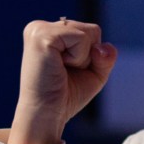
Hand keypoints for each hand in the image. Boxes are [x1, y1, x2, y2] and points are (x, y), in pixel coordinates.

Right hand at [9, 18, 117, 143]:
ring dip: (83, 58)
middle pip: (92, 30)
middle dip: (89, 57)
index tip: (68, 72)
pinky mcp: (41, 36)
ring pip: (88, 33)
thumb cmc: (66, 97)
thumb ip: (105, 56)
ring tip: (61, 70)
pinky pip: (81, 38)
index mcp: (48, 33)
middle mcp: (39, 27)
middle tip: (65, 73)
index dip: (91, 56)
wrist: (46, 116)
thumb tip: (104, 46)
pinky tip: (59, 67)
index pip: (90, 31)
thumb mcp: (93, 74)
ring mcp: (38, 30)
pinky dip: (79, 57)